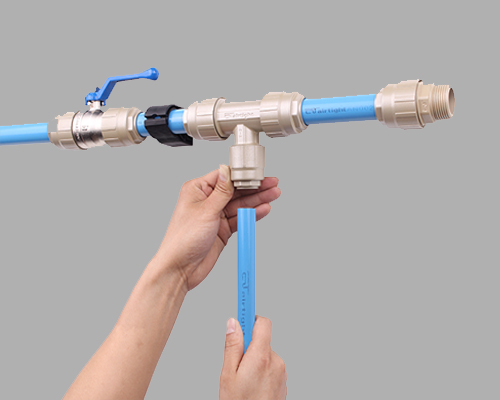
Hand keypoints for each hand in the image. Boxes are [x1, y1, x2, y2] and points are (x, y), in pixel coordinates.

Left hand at [156, 165, 280, 290]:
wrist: (180, 268)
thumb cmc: (183, 239)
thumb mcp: (206, 211)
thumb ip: (221, 192)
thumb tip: (228, 172)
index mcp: (197, 190)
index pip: (224, 177)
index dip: (242, 174)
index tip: (257, 173)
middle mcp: (206, 201)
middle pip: (235, 190)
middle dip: (254, 187)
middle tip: (271, 184)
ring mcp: (215, 215)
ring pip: (240, 204)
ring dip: (256, 200)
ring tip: (273, 195)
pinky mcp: (222, 229)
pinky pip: (240, 218)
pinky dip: (252, 214)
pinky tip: (263, 209)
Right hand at [220, 316, 286, 399]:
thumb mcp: (228, 374)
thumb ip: (232, 346)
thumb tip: (233, 324)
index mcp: (261, 357)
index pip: (262, 323)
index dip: (250, 318)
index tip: (242, 312)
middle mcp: (275, 362)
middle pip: (261, 341)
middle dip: (248, 348)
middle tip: (236, 365)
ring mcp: (281, 373)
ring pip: (265, 356)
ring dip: (255, 362)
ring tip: (245, 381)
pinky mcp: (283, 382)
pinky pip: (271, 368)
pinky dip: (262, 372)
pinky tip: (253, 387)